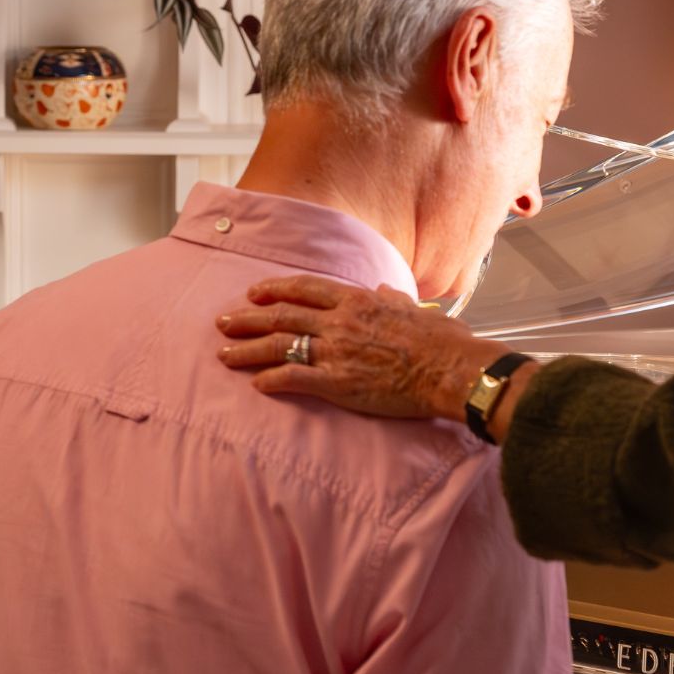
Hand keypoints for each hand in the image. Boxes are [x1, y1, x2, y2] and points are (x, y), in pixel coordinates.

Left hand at [216, 275, 500, 421]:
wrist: (451, 369)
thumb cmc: (441, 341)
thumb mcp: (414, 309)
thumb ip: (392, 299)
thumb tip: (383, 291)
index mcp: (356, 301)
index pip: (304, 289)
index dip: (274, 289)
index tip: (254, 293)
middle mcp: (339, 322)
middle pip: (281, 316)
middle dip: (247, 319)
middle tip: (222, 323)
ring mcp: (336, 352)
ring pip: (279, 346)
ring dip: (248, 349)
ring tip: (224, 355)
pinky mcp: (338, 383)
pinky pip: (294, 379)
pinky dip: (271, 380)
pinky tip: (255, 384)